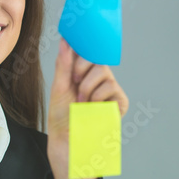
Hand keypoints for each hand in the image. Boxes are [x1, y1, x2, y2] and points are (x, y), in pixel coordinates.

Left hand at [47, 38, 128, 178]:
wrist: (68, 143)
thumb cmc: (62, 119)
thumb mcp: (59, 88)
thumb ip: (64, 65)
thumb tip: (66, 42)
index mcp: (83, 74)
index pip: (87, 52)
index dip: (84, 43)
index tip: (76, 35)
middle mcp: (98, 79)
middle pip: (96, 57)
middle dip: (82, 68)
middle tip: (74, 83)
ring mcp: (110, 90)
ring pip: (103, 71)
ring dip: (87, 86)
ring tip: (82, 102)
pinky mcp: (119, 103)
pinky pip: (111, 87)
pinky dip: (98, 96)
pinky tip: (93, 108)